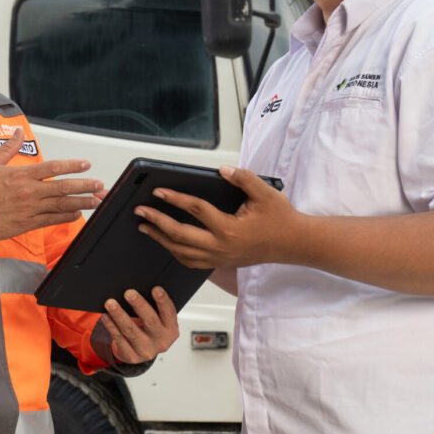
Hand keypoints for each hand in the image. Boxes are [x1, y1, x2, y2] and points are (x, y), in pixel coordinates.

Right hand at [0, 130, 102, 240]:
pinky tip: (77, 214)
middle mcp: (29, 192)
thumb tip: (18, 132)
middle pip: (63, 188)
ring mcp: (30, 209)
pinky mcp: (27, 224)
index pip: (53, 168)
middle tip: (99, 184)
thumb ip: (8, 147)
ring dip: (82, 202)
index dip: (72, 165)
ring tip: (97, 200)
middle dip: (84, 186)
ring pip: (62, 205)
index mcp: (21, 175)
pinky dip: (66, 217)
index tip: (85, 164)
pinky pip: (52, 220)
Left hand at [102, 287, 178, 363]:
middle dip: (139, 305)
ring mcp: (146, 350)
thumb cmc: (149, 329)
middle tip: (129, 293)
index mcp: (170, 329)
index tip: (156, 289)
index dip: (163, 301)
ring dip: (119, 315)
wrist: (141, 350)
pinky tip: (106, 316)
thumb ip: (154, 308)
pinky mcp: (131, 356)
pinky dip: (111, 326)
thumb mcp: (158, 320)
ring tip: (111, 303)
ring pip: (131, 330)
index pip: (169, 313)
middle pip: (150, 321)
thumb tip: (138, 291)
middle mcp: (161, 341)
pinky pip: (119, 339)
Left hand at [136, 165, 298, 269]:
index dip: (175, 199)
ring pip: (182, 252)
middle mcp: (221, 246)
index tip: (158, 191)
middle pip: (180, 235)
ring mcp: (220, 258)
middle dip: (156, 222)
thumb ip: (243, 178)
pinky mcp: (221, 263)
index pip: (195, 210)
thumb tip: (222, 170)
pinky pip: (191, 261)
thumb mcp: (266, 192)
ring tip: (145, 227)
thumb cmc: (280, 218)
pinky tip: (166, 242)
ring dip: (161, 239)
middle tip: (140, 212)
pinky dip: (175, 252)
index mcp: (230, 229)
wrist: (294, 244)